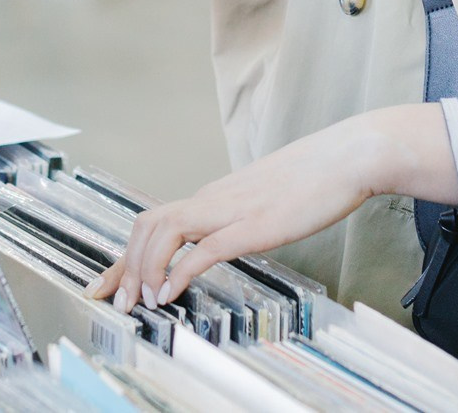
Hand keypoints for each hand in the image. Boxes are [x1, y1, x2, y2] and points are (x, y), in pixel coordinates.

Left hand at [86, 104, 453, 310]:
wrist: (347, 156)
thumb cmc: (314, 177)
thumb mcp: (265, 198)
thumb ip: (241, 216)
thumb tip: (227, 237)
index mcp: (214, 196)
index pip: (154, 221)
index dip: (127, 255)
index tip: (110, 282)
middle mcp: (213, 200)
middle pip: (147, 226)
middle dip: (123, 266)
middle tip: (113, 300)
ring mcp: (231, 210)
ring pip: (164, 232)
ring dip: (143, 269)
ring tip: (139, 302)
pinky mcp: (253, 225)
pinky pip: (204, 249)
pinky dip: (179, 272)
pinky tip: (169, 294)